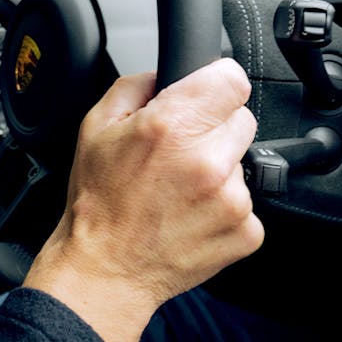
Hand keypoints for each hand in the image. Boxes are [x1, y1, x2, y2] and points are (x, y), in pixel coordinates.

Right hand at [24, 58, 262, 341]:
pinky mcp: (247, 231)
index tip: (205, 95)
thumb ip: (134, 86)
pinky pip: (247, 203)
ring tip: (179, 189)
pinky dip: (223, 207)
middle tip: (179, 153)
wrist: (107, 268)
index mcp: (171, 127)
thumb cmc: (99, 202)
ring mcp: (233, 199)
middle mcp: (207, 160)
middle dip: (214, 128)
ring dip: (218, 170)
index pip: (232, 79)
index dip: (215, 83)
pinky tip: (190, 214)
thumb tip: (163, 73)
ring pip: (243, 162)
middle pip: (242, 118)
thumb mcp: (95, 127)